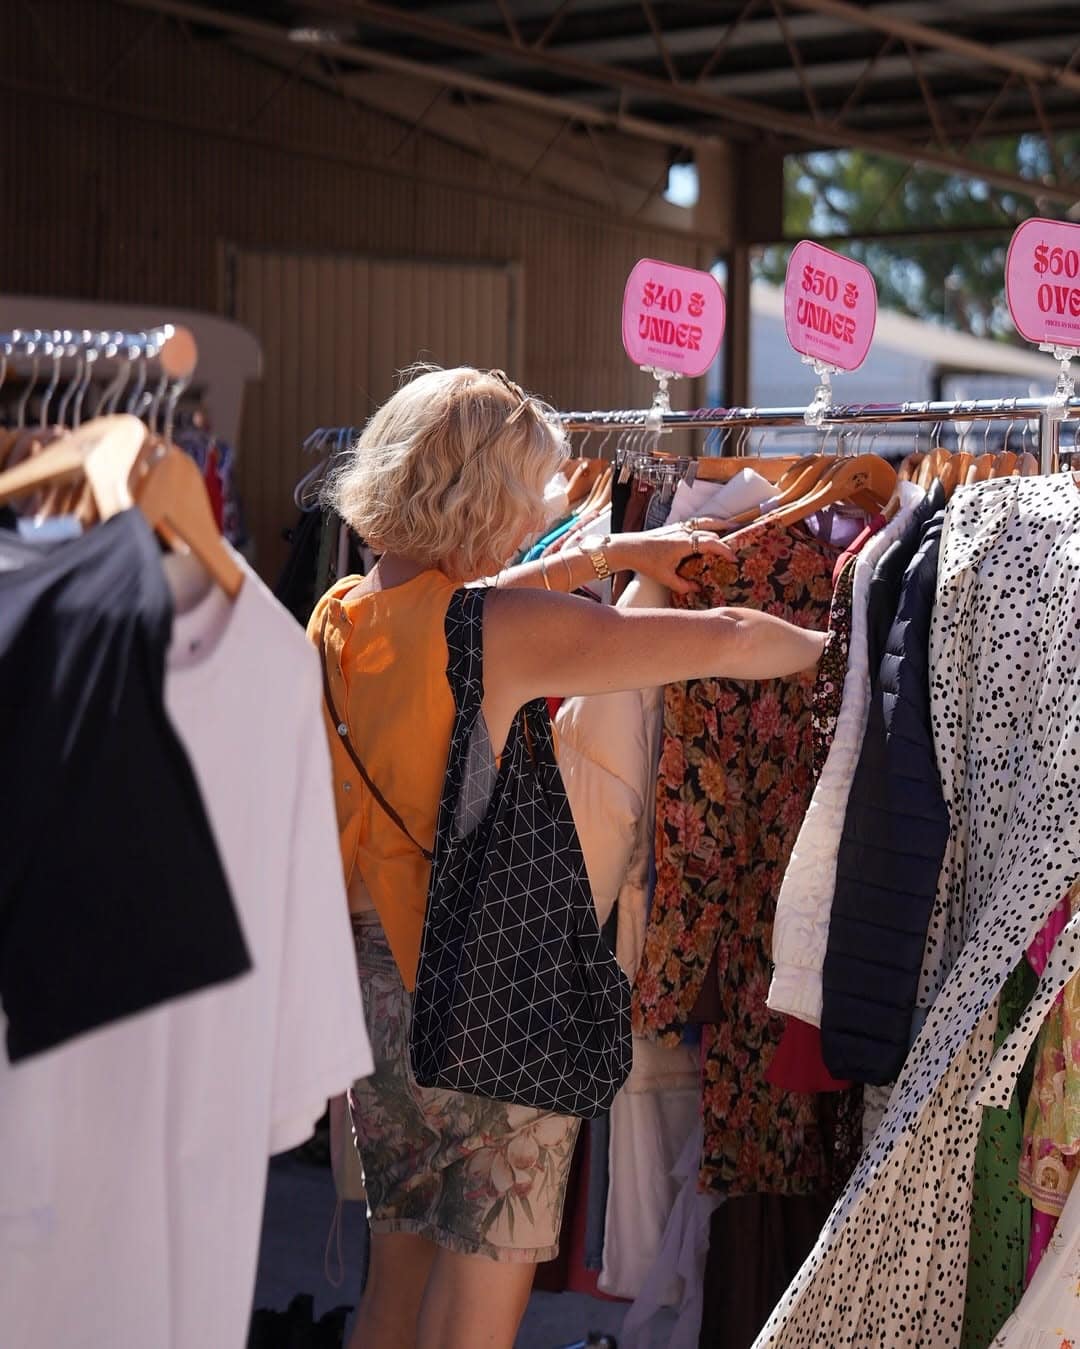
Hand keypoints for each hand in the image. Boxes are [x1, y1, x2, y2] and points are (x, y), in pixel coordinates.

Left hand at [606, 524, 733, 595]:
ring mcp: (679, 526)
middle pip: (711, 529)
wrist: (628, 547)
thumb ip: (683, 585)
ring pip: (705, 520)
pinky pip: (696, 521)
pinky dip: (708, 522)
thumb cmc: (646, 562)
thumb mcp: (665, 578)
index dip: (725, 550)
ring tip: (733, 526)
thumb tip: (697, 589)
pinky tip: (713, 526)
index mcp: (684, 543)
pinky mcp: (675, 526)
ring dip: (719, 523)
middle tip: (741, 540)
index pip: (711, 543)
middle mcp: (684, 531)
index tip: (734, 558)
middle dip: (727, 535)